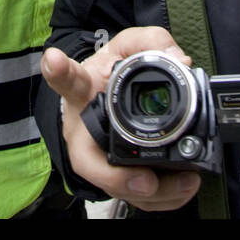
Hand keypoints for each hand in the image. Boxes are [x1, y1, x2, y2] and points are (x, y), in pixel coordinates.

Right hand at [41, 27, 202, 212]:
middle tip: (146, 180)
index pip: (68, 79)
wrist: (102, 94)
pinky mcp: (113, 174)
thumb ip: (152, 42)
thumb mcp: (130, 46)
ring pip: (114, 185)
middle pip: (87, 159)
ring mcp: (94, 155)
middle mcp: (82, 127)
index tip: (54, 61)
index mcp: (83, 89)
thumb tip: (180, 59)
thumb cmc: (111, 72)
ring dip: (151, 192)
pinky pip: (133, 194)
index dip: (60, 72)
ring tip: (184, 183)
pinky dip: (161, 198)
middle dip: (116, 177)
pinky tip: (184, 189)